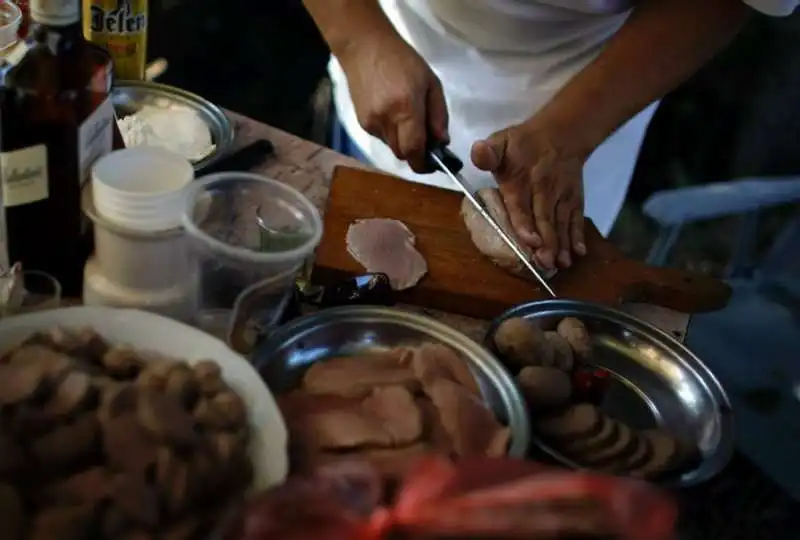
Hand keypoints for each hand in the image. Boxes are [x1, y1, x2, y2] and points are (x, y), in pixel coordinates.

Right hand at [338, 35, 448, 171]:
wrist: (364, 47)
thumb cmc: (403, 61)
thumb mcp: (431, 82)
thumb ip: (439, 115)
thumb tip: (443, 142)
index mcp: (406, 109)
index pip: (414, 151)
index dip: (425, 163)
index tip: (435, 163)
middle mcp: (386, 121)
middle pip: (403, 154)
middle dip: (416, 153)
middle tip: (427, 140)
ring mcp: (371, 123)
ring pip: (392, 147)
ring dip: (404, 142)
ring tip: (409, 120)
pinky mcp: (362, 123)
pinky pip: (382, 138)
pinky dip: (392, 133)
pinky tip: (393, 113)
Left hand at [470, 120, 586, 269]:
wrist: (561, 133)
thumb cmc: (523, 144)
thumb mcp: (501, 141)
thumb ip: (489, 152)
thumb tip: (478, 153)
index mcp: (520, 180)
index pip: (521, 205)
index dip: (525, 223)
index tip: (531, 241)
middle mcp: (543, 190)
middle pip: (544, 218)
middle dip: (546, 242)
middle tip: (545, 262)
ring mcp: (562, 196)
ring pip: (561, 222)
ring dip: (562, 244)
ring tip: (561, 263)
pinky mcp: (575, 199)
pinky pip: (577, 217)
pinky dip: (578, 235)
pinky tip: (579, 252)